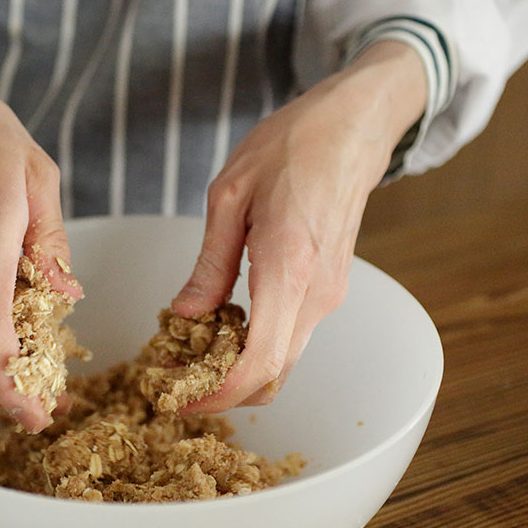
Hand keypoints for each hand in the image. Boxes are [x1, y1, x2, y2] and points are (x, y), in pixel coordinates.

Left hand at [172, 41, 427, 411]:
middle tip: (175, 379)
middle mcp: (316, 293)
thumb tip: (185, 315)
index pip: (260, 360)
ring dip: (238, 369)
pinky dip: (257, 346)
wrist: (351, 128)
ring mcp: (328, 294)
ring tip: (190, 351)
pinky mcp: (329, 288)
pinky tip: (223, 325)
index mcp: (287, 267)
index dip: (219, 393)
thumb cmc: (290, 147)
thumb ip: (210, 264)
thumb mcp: (229, 196)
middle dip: (222, 390)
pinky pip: (292, 336)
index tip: (182, 399)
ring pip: (284, 359)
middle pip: (273, 374)